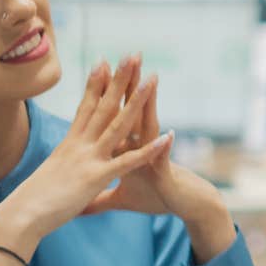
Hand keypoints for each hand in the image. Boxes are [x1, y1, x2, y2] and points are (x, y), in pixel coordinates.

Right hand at [0, 55, 171, 251]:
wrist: (20, 216)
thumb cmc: (32, 201)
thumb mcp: (51, 176)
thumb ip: (62, 167)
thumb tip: (60, 164)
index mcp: (69, 144)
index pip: (85, 107)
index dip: (96, 84)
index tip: (104, 61)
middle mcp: (79, 145)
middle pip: (103, 106)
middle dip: (120, 80)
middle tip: (133, 55)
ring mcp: (88, 159)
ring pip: (118, 124)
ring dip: (137, 101)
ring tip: (153, 79)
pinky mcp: (96, 177)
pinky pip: (128, 161)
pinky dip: (149, 150)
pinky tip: (168, 137)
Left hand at [89, 68, 235, 262]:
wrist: (185, 206)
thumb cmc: (156, 199)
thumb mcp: (122, 199)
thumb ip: (99, 199)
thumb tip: (80, 205)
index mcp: (127, 148)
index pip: (115, 115)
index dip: (106, 94)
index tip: (99, 69)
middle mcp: (141, 146)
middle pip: (132, 111)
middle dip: (128, 85)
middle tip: (128, 58)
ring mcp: (154, 156)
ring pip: (149, 126)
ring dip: (150, 105)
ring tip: (151, 81)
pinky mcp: (164, 172)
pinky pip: (162, 159)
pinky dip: (163, 149)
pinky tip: (168, 136)